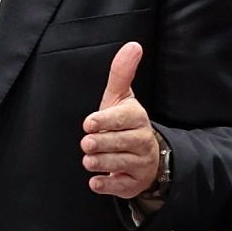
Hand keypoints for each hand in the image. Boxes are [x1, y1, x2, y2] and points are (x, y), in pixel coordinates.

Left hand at [81, 42, 160, 203]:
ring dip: (102, 163)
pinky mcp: (134, 183)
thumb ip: (121, 73)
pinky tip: (96, 182)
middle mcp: (142, 141)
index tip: (89, 123)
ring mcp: (140, 163)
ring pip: (121, 164)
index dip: (107, 121)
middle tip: (87, 144)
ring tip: (88, 160)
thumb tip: (133, 45)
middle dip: (103, 143)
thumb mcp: (121, 98)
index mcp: (138, 118)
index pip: (125, 118)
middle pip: (122, 142)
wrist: (144, 157)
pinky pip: (121, 186)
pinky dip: (108, 185)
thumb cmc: (124, 123)